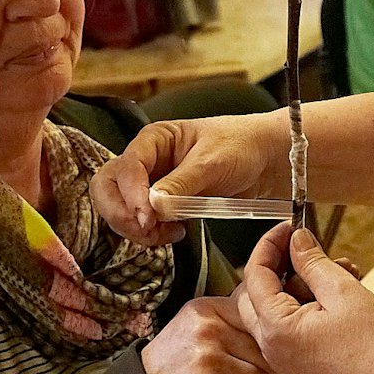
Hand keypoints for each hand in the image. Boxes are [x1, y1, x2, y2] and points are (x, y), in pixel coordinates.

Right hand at [94, 114, 287, 244]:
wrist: (266, 160)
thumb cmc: (242, 147)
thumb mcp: (213, 163)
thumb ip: (181, 184)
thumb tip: (151, 205)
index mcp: (154, 139)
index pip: (125, 167)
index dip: (130, 195)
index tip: (148, 218)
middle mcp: (146, 160)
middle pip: (107, 187)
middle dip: (121, 213)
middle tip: (147, 230)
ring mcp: (151, 183)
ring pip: (119, 208)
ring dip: (135, 228)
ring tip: (166, 233)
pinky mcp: (161, 204)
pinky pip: (140, 222)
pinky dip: (150, 234)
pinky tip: (176, 233)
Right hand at [141, 296, 308, 373]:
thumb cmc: (175, 365)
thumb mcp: (196, 328)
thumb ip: (229, 323)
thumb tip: (277, 331)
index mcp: (210, 310)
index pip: (259, 322)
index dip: (284, 345)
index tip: (299, 360)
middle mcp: (210, 332)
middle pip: (265, 355)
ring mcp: (209, 362)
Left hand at [237, 223, 373, 373]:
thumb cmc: (372, 351)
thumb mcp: (342, 291)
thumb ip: (312, 262)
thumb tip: (297, 241)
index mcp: (276, 329)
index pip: (255, 274)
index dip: (270, 245)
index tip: (287, 229)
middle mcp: (272, 346)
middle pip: (257, 292)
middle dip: (281, 264)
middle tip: (303, 247)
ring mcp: (284, 356)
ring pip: (277, 306)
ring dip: (301, 283)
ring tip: (338, 269)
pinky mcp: (299, 360)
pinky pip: (292, 322)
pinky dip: (309, 302)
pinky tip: (338, 290)